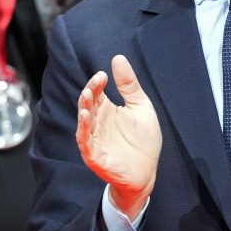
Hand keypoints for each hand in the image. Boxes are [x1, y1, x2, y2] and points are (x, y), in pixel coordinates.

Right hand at [77, 54, 161, 214]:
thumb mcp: (140, 107)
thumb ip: (129, 85)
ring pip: (84, 122)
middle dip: (89, 94)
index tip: (103, 75)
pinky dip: (84, 130)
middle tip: (95, 84)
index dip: (96, 83)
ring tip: (87, 98)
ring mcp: (94, 139)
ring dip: (84, 109)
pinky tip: (86, 118)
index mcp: (107, 110)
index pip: (96, 92)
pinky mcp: (94, 155)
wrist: (147, 172)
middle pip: (87, 105)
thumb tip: (118, 58)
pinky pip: (85, 142)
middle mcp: (98, 123)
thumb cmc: (143, 140)